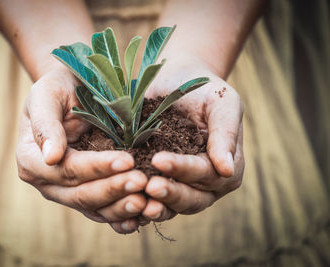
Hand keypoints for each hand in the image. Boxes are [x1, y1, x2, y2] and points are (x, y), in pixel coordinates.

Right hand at [16, 67, 148, 232]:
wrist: (73, 92)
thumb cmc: (59, 89)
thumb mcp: (47, 95)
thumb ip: (46, 124)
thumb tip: (51, 157)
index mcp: (32, 160)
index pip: (67, 169)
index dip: (97, 167)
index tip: (127, 160)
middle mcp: (47, 182)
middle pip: (81, 194)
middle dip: (113, 189)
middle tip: (142, 181)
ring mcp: (67, 192)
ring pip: (94, 209)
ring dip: (121, 207)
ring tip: (147, 202)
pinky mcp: (86, 196)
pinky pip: (103, 212)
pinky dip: (122, 216)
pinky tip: (142, 217)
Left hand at [142, 59, 243, 220]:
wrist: (178, 82)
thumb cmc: (203, 90)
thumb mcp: (222, 103)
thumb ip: (225, 134)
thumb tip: (227, 170)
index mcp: (225, 167)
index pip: (206, 174)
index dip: (183, 170)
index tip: (159, 160)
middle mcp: (205, 184)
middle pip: (190, 199)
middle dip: (170, 194)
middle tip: (148, 187)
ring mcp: (180, 186)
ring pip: (170, 206)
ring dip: (154, 206)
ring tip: (136, 201)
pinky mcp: (158, 183)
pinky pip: (150, 201)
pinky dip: (138, 207)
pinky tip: (123, 203)